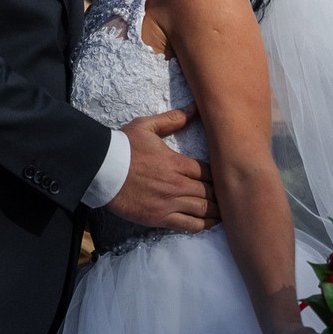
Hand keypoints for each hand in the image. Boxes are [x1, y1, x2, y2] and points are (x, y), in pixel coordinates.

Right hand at [103, 109, 216, 232]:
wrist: (100, 170)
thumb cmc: (123, 147)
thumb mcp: (147, 126)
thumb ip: (173, 119)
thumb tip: (195, 108)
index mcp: (177, 163)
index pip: (209, 172)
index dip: (220, 176)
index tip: (225, 177)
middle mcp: (177, 185)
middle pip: (210, 192)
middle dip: (221, 194)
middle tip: (231, 196)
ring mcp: (169, 203)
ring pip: (203, 210)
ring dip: (216, 211)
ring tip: (226, 212)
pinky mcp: (160, 218)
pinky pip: (188, 225)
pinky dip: (203, 225)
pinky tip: (210, 223)